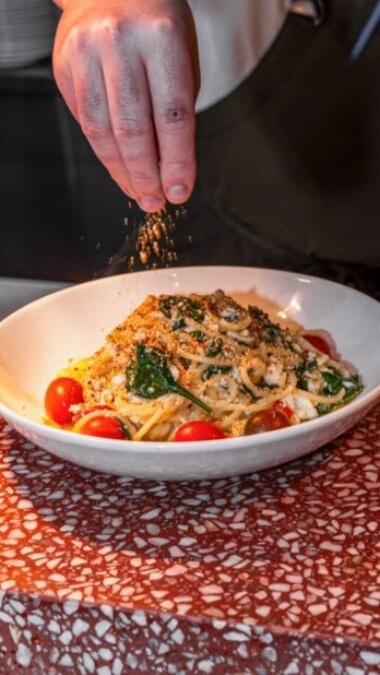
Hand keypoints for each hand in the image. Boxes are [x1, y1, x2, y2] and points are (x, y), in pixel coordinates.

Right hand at [52, 0, 199, 211]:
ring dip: (123, 173)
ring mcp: (85, 53)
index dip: (176, 161)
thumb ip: (176, 112)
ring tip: (140, 194)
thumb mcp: (182, 59)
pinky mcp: (64, 66)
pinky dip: (105, 154)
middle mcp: (119, 42)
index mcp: (161, 38)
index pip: (172, 115)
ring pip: (103, 132)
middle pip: (133, 129)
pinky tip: (121, 169)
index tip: (179, 191)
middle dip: (146, 175)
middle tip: (156, 201)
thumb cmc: (157, 28)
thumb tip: (170, 172)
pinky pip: (86, 123)